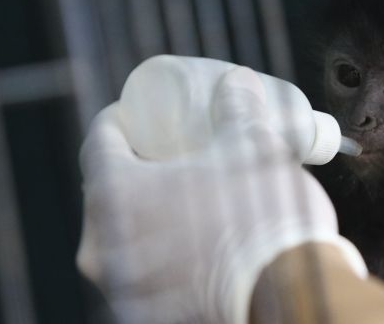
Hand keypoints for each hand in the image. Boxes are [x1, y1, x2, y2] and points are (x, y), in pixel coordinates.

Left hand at [77, 66, 365, 323]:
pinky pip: (145, 270)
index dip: (120, 119)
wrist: (284, 290)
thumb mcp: (251, 145)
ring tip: (184, 198)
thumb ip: (238, 107)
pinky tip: (191, 240)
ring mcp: (122, 286)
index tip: (140, 113)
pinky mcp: (147, 312)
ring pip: (125, 233)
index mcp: (114, 194)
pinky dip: (160, 251)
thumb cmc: (260, 215)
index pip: (99, 141)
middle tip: (169, 154)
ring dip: (147, 212)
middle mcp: (103, 244)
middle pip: (109, 189)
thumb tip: (237, 82)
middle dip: (136, 166)